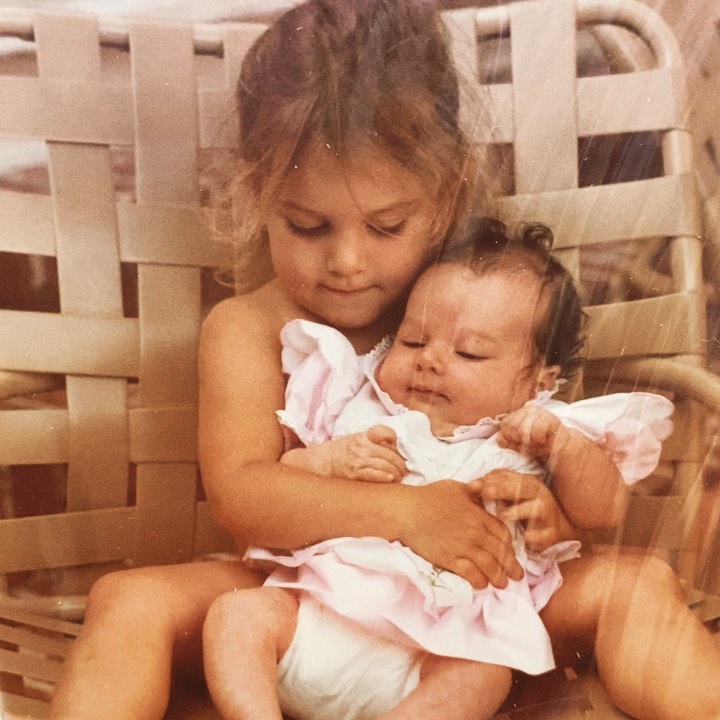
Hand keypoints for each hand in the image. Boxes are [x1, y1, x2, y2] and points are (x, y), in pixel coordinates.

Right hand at [282, 425, 406, 482]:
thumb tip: (393, 446)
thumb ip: (372, 441)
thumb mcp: (355, 439)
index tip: (399, 447)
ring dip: (396, 472)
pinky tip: (391, 479)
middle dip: (401, 463)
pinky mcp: (354, 473)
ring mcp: (358, 460)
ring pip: (384, 464)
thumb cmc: (339, 451)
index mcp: (363, 436)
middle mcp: (362, 446)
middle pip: (389, 453)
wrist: (320, 462)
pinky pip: (373, 474)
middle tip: (406, 470)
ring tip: (400, 477)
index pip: (382, 431)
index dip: (393, 437)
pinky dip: (384, 476)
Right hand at [401, 479, 523, 588]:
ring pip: (489, 566)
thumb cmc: (429, 496)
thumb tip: (483, 487)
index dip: (510, 546)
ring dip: (498, 578)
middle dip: (511, 566)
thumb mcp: (455, 487)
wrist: (407, 511)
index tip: (512, 554)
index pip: (503, 534)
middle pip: (500, 553)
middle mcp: (474, 533)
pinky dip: (479, 581)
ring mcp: (462, 547)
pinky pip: (470, 574)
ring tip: (502, 584)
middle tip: (517, 576)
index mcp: (478, 515)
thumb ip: (473, 490)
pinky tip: (481, 584)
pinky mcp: (448, 559)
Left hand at [470, 469, 575, 550]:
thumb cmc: (524, 506)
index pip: (509, 476)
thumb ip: (491, 486)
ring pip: (535, 509)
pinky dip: (533, 537)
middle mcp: (539, 495)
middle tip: (486, 493)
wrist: (555, 527)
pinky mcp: (550, 534)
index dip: (491, 479)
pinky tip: (524, 536)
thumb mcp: (509, 493)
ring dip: (518, 512)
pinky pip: (541, 535)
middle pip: (523, 487)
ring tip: (503, 515)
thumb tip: (472, 485)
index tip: (473, 485)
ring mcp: (547, 514)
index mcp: (527, 482)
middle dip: (503, 489)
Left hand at [497, 405, 569, 461]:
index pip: (504, 425)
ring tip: (538, 441)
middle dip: (520, 439)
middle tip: (531, 441)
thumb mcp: (519, 446)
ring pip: (523, 429)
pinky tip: (545, 439)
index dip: (511, 437)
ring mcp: (538, 412)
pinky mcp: (550, 417)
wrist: (560, 448)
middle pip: (512, 426)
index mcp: (517, 415)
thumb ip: (508, 442)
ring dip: (531, 440)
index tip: (520, 441)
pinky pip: (536, 431)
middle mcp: (526, 410)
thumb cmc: (538, 445)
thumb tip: (498, 438)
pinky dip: (540, 440)